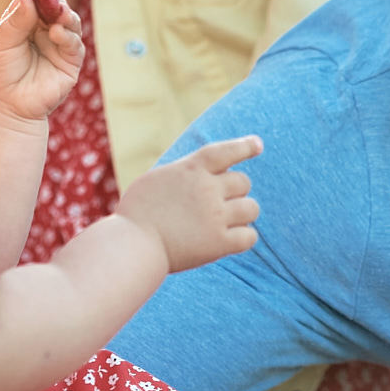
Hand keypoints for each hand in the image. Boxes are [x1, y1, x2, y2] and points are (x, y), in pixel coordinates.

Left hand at [0, 0, 84, 123]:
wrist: (3, 110)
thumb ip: (13, 22)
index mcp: (23, 25)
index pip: (34, 2)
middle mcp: (43, 33)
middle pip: (55, 9)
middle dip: (55, 1)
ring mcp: (57, 48)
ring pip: (69, 23)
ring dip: (65, 15)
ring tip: (57, 13)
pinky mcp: (69, 65)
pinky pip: (75, 46)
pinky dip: (67, 36)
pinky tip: (56, 33)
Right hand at [114, 136, 262, 270]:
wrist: (131, 245)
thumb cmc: (136, 214)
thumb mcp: (157, 180)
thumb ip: (183, 175)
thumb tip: (202, 175)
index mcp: (191, 169)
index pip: (226, 151)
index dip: (245, 147)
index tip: (258, 145)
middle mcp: (208, 189)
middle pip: (243, 182)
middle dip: (235, 192)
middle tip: (219, 204)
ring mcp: (216, 216)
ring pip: (252, 208)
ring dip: (243, 213)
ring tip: (227, 222)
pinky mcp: (219, 243)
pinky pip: (249, 237)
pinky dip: (243, 238)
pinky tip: (231, 241)